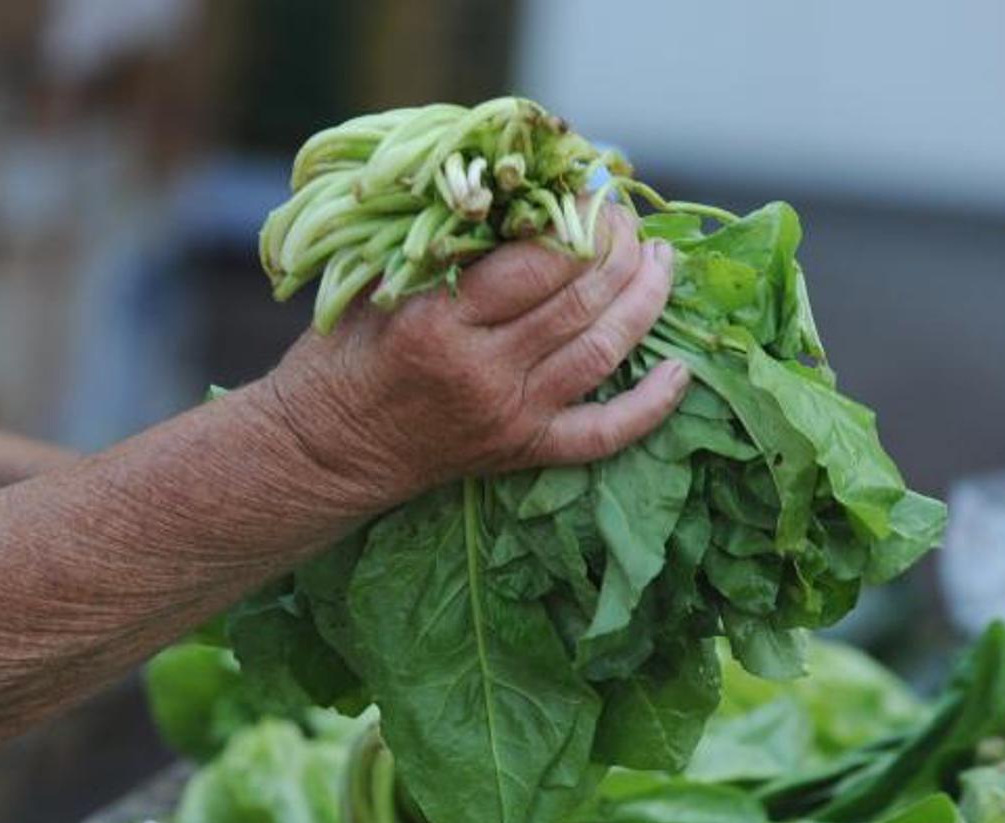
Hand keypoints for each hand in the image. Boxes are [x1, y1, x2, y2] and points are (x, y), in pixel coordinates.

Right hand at [260, 204, 684, 510]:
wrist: (324, 449)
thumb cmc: (343, 356)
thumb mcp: (372, 286)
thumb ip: (435, 246)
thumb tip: (511, 193)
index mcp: (438, 319)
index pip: (536, 260)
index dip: (578, 220)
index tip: (591, 190)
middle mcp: (481, 369)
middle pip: (580, 300)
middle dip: (618, 250)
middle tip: (626, 221)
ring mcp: (509, 413)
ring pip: (602, 352)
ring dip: (645, 302)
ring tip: (662, 264)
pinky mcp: (522, 451)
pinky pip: (603, 434)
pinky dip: (650, 406)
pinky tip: (681, 371)